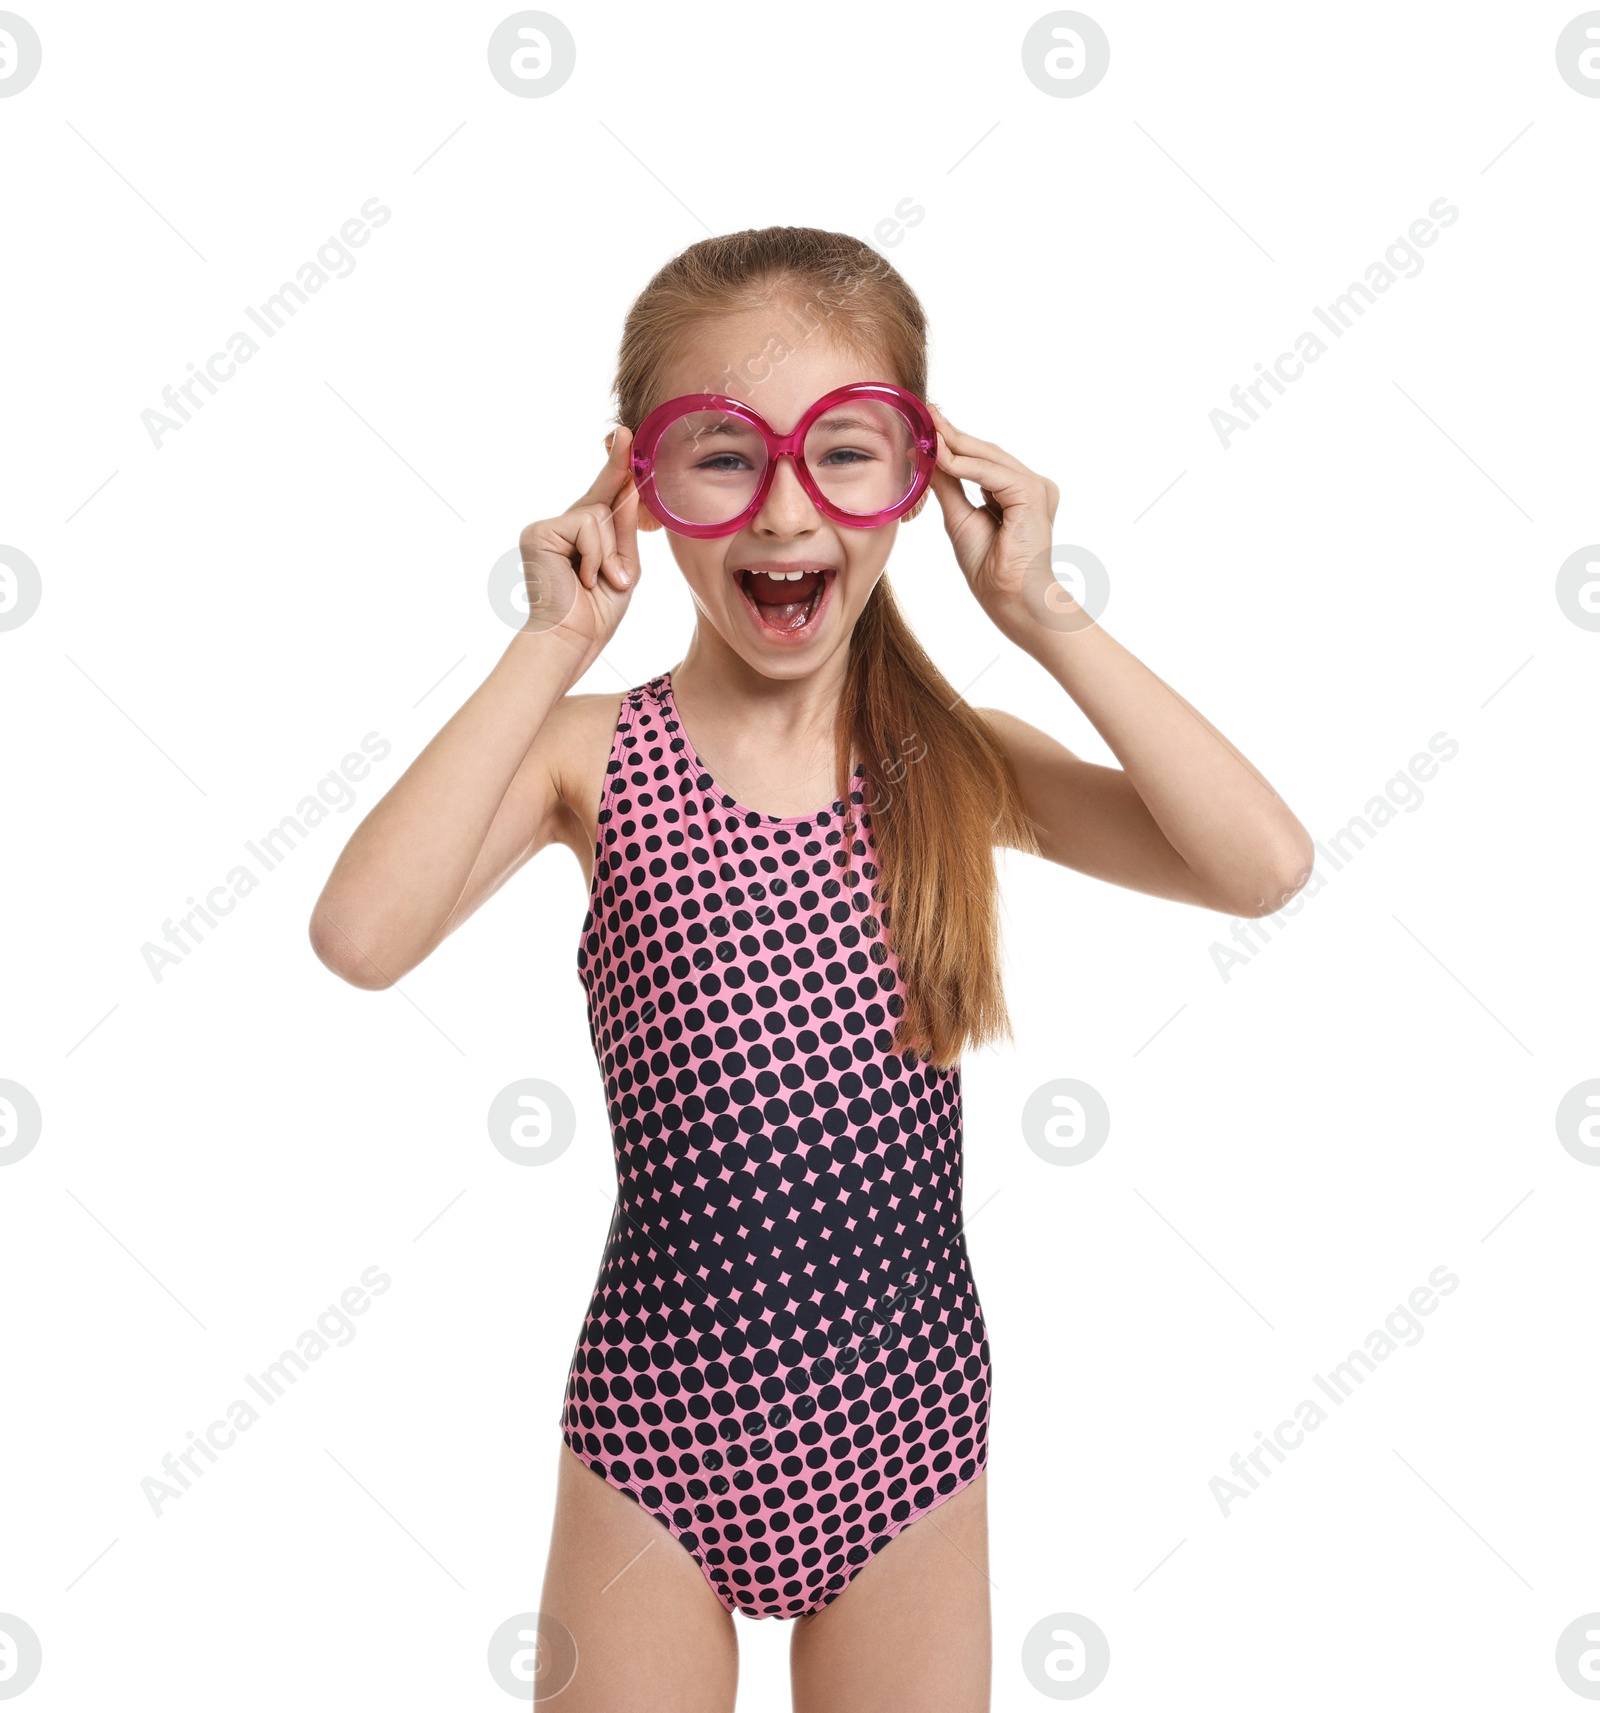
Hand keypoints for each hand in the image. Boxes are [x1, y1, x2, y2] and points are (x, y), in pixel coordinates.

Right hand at [516, 426, 640, 666]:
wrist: (571, 640)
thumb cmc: (596, 614)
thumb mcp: (624, 568)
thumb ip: (625, 528)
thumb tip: (629, 483)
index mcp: (581, 536)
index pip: (604, 495)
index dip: (616, 465)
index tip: (624, 433)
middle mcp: (560, 527)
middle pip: (604, 504)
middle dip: (616, 542)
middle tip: (609, 579)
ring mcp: (547, 528)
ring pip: (598, 516)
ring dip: (608, 555)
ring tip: (595, 583)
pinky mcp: (539, 532)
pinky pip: (585, 525)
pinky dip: (594, 555)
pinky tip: (582, 579)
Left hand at [926, 405, 1063, 642]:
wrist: (1010, 598)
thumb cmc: (989, 569)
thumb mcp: (959, 518)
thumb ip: (948, 486)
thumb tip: (926, 457)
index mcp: (1017, 492)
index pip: (981, 460)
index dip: (953, 442)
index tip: (926, 424)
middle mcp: (1031, 485)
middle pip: (986, 453)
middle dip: (952, 434)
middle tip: (925, 414)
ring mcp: (1037, 487)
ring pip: (988, 458)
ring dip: (955, 445)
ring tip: (926, 431)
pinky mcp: (1033, 493)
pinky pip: (992, 473)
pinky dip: (965, 465)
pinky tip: (941, 457)